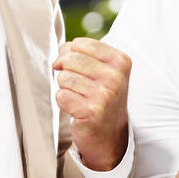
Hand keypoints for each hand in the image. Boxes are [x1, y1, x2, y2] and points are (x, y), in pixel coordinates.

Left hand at [52, 38, 130, 170]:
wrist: (109, 133)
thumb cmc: (101, 96)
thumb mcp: (101, 69)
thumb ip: (80, 54)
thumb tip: (58, 59)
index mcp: (120, 61)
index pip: (79, 43)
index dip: (71, 54)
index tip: (79, 68)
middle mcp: (115, 77)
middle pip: (70, 59)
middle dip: (67, 71)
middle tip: (79, 86)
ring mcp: (104, 94)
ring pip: (63, 77)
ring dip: (66, 88)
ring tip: (80, 97)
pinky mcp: (91, 111)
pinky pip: (61, 95)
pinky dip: (64, 102)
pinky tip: (77, 108)